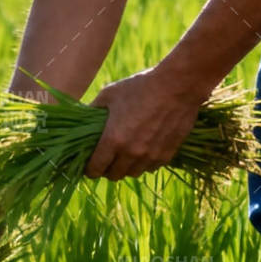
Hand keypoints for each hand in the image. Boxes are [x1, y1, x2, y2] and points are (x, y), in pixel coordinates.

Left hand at [84, 66, 208, 180]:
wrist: (178, 86)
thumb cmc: (140, 87)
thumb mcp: (110, 94)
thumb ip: (93, 110)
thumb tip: (81, 119)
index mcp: (113, 139)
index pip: (95, 169)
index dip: (89, 169)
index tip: (88, 164)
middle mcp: (131, 153)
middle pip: (113, 175)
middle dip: (106, 169)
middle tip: (105, 160)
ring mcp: (150, 156)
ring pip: (132, 173)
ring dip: (126, 167)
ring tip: (124, 155)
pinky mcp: (167, 154)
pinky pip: (150, 168)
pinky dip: (144, 163)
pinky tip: (142, 151)